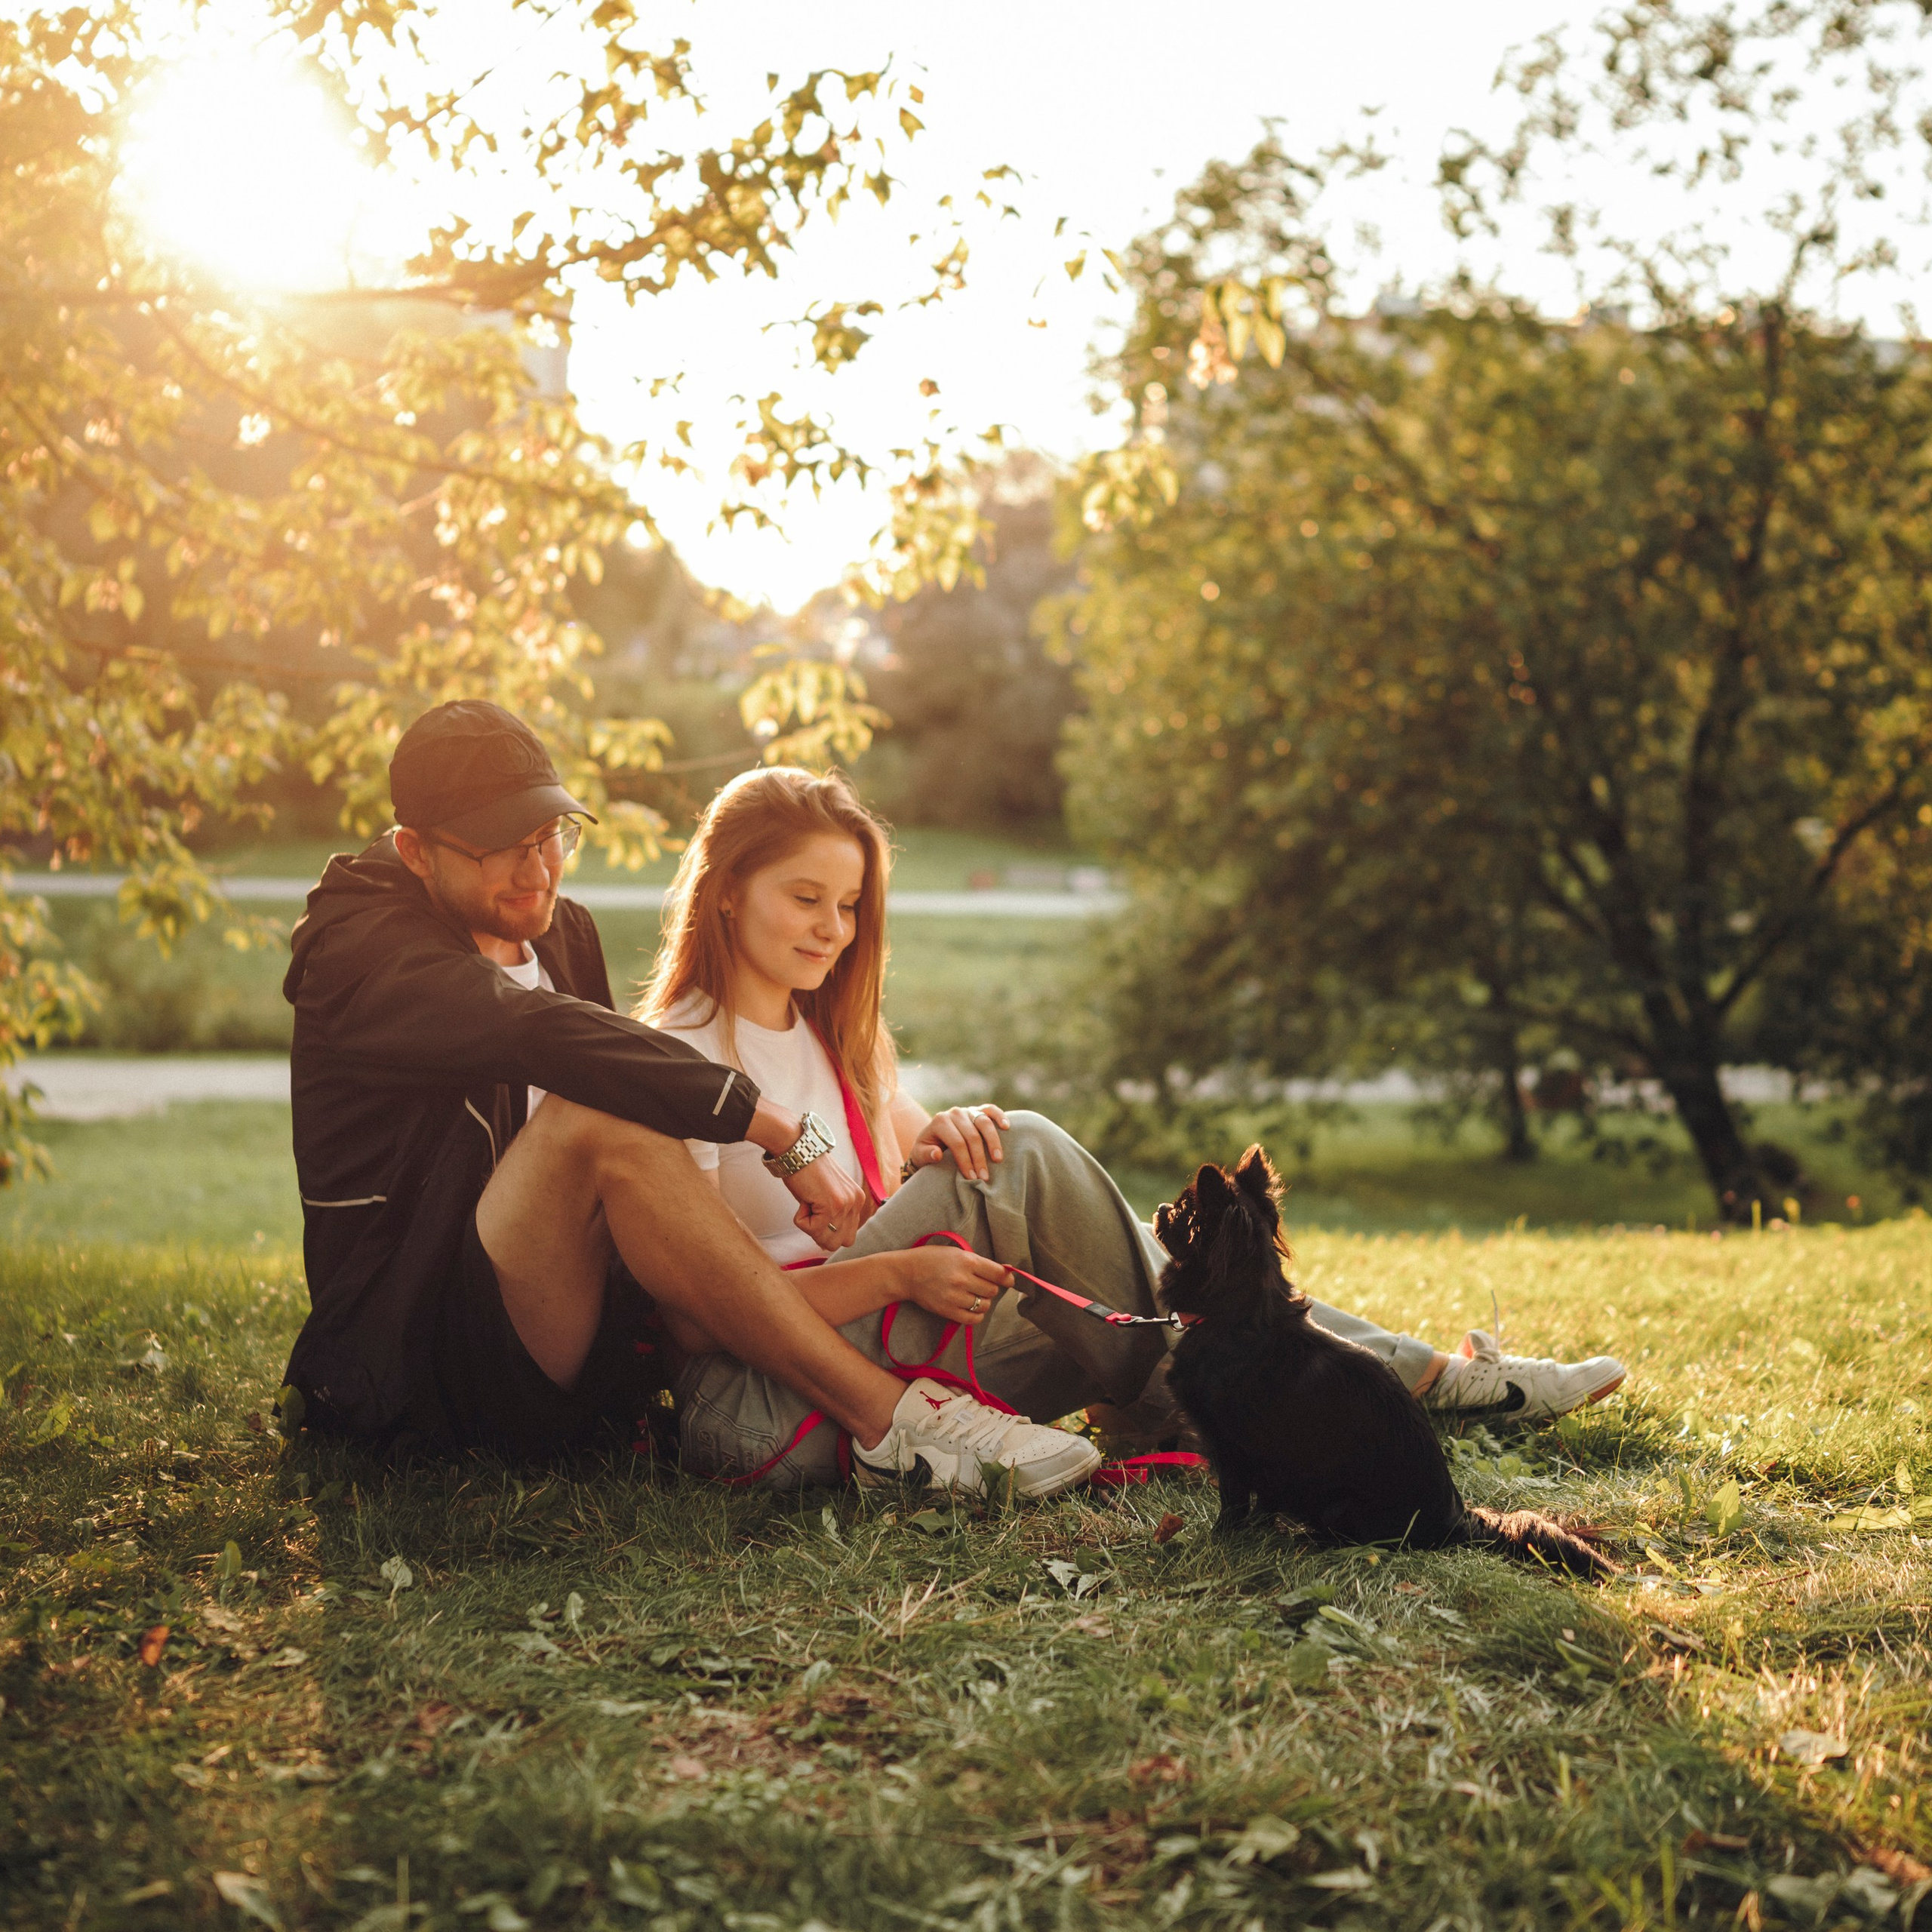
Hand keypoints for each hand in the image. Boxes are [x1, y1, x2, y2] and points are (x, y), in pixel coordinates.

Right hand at [782, 1153, 870, 1252]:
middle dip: (820, 1233)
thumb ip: (833, 1216)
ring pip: (826, 1240)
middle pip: (840, 1242)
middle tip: (810, 1210)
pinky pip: (811, 1229)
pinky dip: (800, 1219)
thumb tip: (826, 1244)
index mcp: (857, 1200)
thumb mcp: (826, 1194)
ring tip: (808, 1202)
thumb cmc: (806, 1170)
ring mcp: (846, 1204)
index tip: (817, 1212)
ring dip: (810, 1226)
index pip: (847, 1236)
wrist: (798, 1148)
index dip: (828, 1231)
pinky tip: (804, 1199)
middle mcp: (856, 1202)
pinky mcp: (832, 1205)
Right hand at [896, 1247, 1012, 1325]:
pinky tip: (971, 1308)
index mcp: (967, 1261)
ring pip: (985, 1305)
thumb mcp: (956, 1252)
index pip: (998, 1273)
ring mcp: (955, 1297)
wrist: (906, 1273)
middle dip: (990, 1288)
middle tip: (981, 1285)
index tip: (1008, 1281)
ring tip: (974, 1296)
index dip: (1007, 1278)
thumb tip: (1003, 1272)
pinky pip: (973, 1319)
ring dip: (983, 1302)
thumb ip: (978, 1261)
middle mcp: (962, 1279)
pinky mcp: (948, 1311)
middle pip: (992, 1290)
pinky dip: (976, 1315)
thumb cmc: (932, 1259)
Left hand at [909, 1103, 1010, 1183]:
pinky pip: (990, 1109)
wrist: (932, 1139)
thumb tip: (936, 1154)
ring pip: (984, 1122)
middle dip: (979, 1157)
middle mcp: (954, 1113)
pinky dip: (1000, 1116)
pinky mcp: (977, 1110)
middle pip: (972, 1135)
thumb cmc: (927, 1150)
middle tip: (984, 1176)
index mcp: (940, 1121)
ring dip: (993, 1142)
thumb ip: (925, 1155)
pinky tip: (1007, 1127)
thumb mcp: (919, 1155)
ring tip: (998, 1159)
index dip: (965, 1160)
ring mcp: (967, 1110)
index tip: (971, 1177)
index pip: (957, 1142)